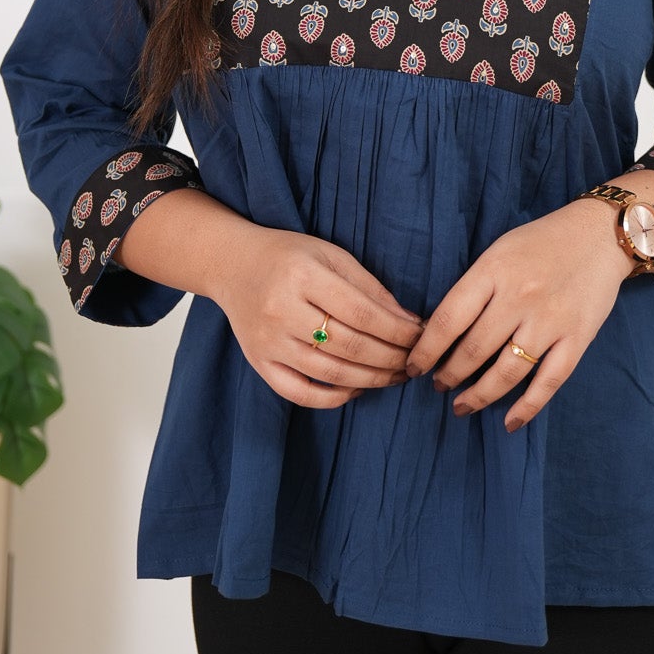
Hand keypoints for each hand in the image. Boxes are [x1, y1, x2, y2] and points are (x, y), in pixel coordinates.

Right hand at [218, 226, 425, 410]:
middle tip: (414, 361)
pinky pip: (300, 393)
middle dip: (391, 358)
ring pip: (330, 373)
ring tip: (396, 376)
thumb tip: (409, 321)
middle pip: (350, 346)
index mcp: (303, 275)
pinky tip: (356, 388)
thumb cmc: (288, 256)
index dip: (397, 330)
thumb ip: (369, 287)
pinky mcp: (259, 362)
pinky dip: (333, 398)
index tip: (420, 336)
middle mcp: (282, 310)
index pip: (362, 313)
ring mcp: (268, 341)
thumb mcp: (331, 255)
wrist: (233, 265)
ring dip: (372, 380)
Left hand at [405, 202, 628, 432]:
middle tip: (439, 386)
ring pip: (506, 372)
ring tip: (462, 405)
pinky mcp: (577, 338)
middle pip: (474, 350)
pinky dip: (527, 407)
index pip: (449, 319)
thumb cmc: (540, 242)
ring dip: (479, 395)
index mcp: (494, 271)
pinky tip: (509, 422)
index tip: (414, 366)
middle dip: (449, 375)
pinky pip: (548, 382)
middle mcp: (520, 297)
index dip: (426, 349)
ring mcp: (550, 320)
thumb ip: (475, 286)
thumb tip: (440, 329)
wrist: (599, 236)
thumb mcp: (499, 251)